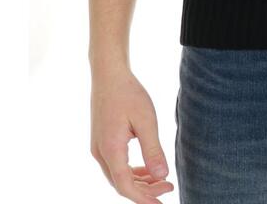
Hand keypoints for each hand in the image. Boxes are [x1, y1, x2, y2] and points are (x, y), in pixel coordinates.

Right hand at [90, 66, 174, 202]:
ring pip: (118, 176)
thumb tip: (162, 176)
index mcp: (110, 149)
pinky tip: (148, 169)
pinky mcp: (101, 141)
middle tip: (168, 189)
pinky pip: (116, 166)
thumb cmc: (128, 93)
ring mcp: (98, 148)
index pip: (125, 186)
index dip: (144, 198)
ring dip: (139, 182)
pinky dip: (132, 171)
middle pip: (121, 184)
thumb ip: (153, 150)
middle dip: (145, 191)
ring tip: (162, 181)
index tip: (163, 202)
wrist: (109, 75)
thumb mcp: (146, 120)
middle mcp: (100, 153)